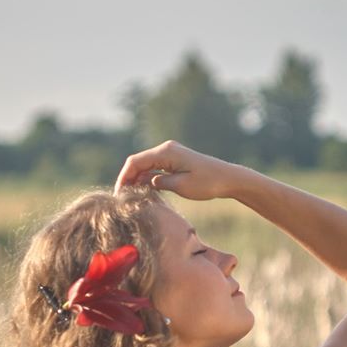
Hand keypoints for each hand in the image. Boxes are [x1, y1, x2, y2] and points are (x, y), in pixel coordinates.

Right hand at [113, 140, 235, 201]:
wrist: (228, 179)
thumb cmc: (207, 183)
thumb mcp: (181, 186)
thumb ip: (158, 182)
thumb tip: (142, 182)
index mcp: (166, 152)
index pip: (135, 162)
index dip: (124, 177)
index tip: (118, 194)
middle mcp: (166, 149)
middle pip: (138, 162)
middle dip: (128, 178)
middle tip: (121, 198)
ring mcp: (170, 154)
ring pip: (145, 165)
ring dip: (137, 179)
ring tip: (130, 197)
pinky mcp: (174, 161)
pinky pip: (155, 168)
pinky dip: (147, 179)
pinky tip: (143, 192)